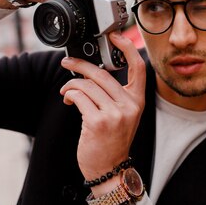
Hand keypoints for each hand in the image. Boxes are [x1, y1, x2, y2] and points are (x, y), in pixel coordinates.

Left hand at [59, 32, 145, 193]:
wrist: (109, 169)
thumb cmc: (112, 141)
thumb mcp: (123, 116)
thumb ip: (115, 94)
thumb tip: (93, 73)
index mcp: (137, 101)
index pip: (138, 68)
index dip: (127, 48)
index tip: (116, 36)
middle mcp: (129, 105)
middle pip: (102, 73)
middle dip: (80, 65)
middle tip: (68, 63)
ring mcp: (114, 114)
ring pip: (87, 85)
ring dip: (71, 85)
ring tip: (67, 92)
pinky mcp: (98, 122)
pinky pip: (79, 97)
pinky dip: (70, 95)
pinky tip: (69, 100)